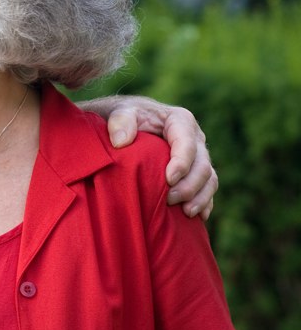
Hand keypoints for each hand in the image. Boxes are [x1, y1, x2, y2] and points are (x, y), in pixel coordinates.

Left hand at [80, 95, 216, 219]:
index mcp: (180, 120)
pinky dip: (205, 202)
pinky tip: (197, 217)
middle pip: (202, 165)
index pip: (187, 144)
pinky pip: (208, 188)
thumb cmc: (125, 117)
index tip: (168, 180)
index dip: (181, 163)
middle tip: (170, 200)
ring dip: (200, 197)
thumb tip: (121, 142)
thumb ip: (120, 121)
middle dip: (189, 185)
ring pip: (210, 179)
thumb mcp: (120, 112)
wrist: (128, 122)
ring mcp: (198, 155)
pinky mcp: (195, 170)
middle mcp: (195, 138)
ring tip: (185, 212)